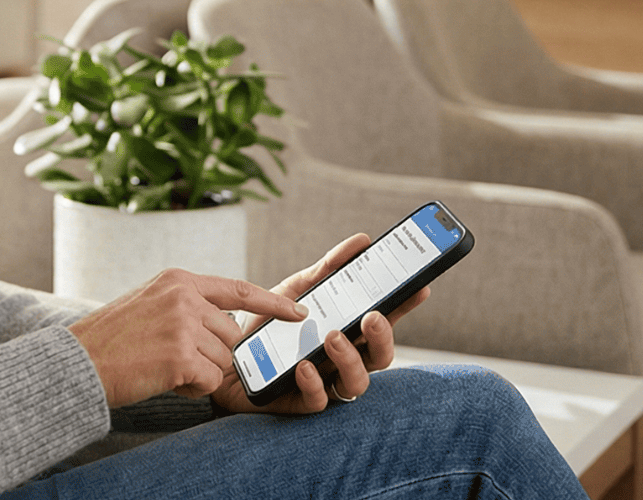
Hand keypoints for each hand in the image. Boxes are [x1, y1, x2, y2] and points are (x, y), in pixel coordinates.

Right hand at [68, 268, 306, 407]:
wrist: (79, 362)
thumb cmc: (112, 340)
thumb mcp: (150, 303)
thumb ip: (187, 305)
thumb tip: (227, 324)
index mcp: (179, 280)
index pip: (238, 290)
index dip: (271, 304)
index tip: (298, 312)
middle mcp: (184, 297)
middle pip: (232, 335)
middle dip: (213, 354)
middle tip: (175, 359)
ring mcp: (183, 324)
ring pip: (223, 359)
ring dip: (201, 372)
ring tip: (165, 367)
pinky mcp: (181, 355)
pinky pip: (211, 379)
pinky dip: (194, 386)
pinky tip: (167, 379)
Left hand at [209, 234, 431, 415]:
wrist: (223, 350)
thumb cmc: (268, 322)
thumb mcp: (297, 290)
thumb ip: (328, 268)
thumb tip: (363, 241)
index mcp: (348, 331)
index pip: (386, 320)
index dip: (405, 307)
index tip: (420, 286)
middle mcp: (342, 359)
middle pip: (380, 356)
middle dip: (382, 337)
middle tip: (371, 316)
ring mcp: (324, 381)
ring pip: (356, 384)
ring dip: (349, 359)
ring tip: (332, 336)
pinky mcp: (300, 402)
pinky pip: (318, 401)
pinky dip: (314, 384)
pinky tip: (303, 366)